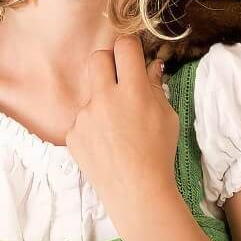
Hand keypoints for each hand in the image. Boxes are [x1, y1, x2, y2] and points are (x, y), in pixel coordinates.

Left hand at [65, 35, 179, 221]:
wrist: (137, 193)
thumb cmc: (159, 154)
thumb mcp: (167, 117)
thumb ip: (154, 87)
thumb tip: (150, 65)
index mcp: (133, 91)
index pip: (124, 47)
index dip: (129, 48)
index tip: (132, 56)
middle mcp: (105, 98)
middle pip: (97, 57)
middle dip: (108, 62)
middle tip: (119, 79)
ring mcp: (85, 116)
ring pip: (90, 92)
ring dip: (102, 100)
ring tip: (117, 127)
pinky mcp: (72, 133)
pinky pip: (82, 119)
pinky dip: (93, 126)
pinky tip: (107, 144)